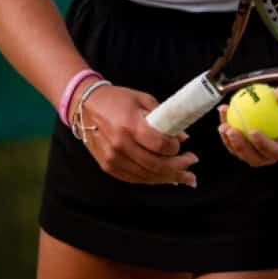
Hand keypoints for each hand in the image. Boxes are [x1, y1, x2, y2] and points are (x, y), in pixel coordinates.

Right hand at [80, 85, 197, 185]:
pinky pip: (135, 178)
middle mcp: (120, 145)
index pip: (159, 145)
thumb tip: (183, 137)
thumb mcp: (143, 99)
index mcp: (130, 125)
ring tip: (185, 176)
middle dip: (178, 167)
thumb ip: (164, 117)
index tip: (183, 145)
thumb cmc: (116, 100)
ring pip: (147, 175)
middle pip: (156, 164)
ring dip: (169, 178)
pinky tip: (165, 178)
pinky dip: (152, 179)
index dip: (175, 148)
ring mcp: (113, 159)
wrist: (85, 107)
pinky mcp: (108, 166)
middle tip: (192, 164)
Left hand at [217, 77, 277, 166]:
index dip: (264, 145)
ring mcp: (265, 144)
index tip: (252, 131)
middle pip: (259, 157)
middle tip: (232, 130)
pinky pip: (240, 139)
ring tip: (223, 125)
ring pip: (245, 152)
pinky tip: (223, 111)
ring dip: (231, 142)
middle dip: (242, 148)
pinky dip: (229, 128)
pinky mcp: (254, 139)